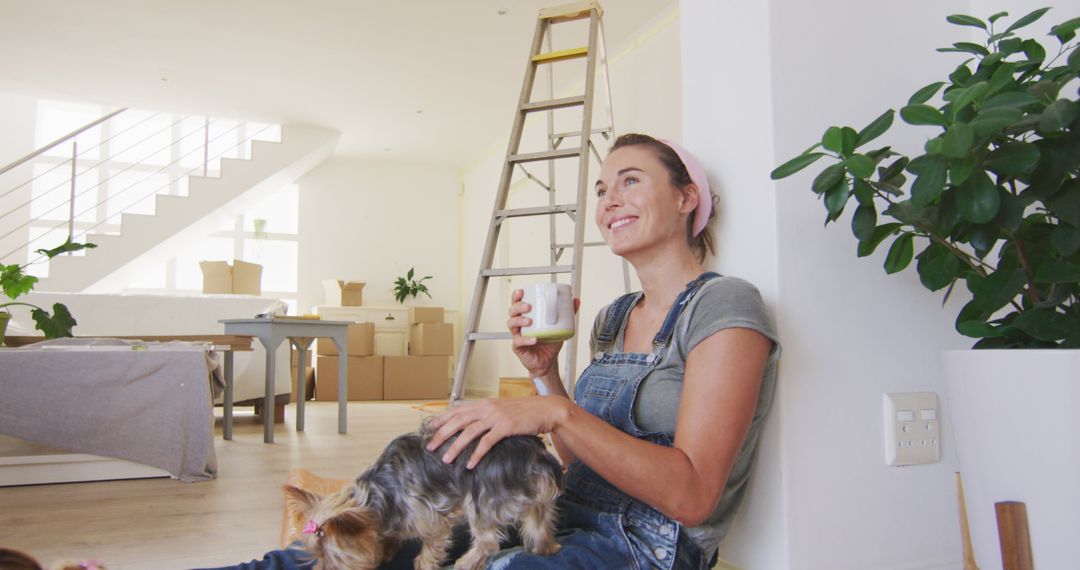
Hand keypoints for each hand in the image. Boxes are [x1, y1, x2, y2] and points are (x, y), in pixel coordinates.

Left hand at [425, 396, 566, 468]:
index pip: (457, 410)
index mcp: (484, 403)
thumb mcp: (503, 409)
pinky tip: (470, 464)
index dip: (442, 419)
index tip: (429, 429)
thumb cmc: (526, 411)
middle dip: (442, 434)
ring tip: (446, 459)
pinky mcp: (506, 426)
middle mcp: (487, 408)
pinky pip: (487, 442)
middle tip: (430, 447)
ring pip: (469, 431)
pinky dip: (477, 454)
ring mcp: (496, 416)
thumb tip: (474, 425)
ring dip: (455, 446)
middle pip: (458, 421)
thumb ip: (488, 415)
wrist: (546, 409)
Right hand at [509, 288, 580, 377]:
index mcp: (526, 316)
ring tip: (530, 321)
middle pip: (512, 311)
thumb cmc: (550, 343)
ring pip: (511, 324)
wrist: (548, 362)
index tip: (522, 292)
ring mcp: (517, 335)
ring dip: (520, 320)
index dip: (516, 296)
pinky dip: (525, 339)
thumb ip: (567, 314)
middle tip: (529, 307)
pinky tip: (534, 339)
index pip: (517, 303)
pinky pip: (518, 342)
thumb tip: (576, 301)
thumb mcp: (560, 326)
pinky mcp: (518, 347)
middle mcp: (519, 325)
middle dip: (518, 307)